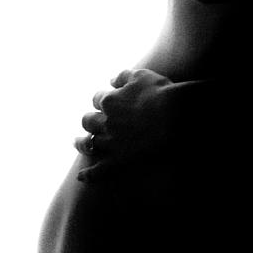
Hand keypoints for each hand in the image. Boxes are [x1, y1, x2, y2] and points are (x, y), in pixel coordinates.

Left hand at [75, 67, 173, 182]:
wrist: (174, 116)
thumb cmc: (160, 93)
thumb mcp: (141, 76)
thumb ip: (123, 76)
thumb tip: (111, 80)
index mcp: (110, 101)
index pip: (99, 98)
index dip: (102, 100)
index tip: (107, 101)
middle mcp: (106, 122)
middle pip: (88, 121)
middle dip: (89, 120)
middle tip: (91, 121)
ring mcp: (111, 143)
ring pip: (89, 143)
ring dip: (82, 143)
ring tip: (77, 143)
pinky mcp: (119, 160)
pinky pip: (100, 170)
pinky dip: (89, 174)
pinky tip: (81, 177)